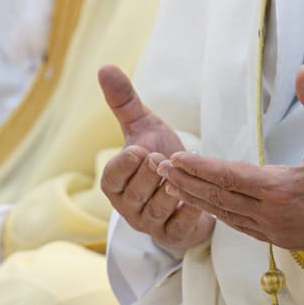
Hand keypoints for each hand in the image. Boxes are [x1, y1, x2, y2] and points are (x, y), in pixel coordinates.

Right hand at [97, 65, 213, 255]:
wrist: (189, 186)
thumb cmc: (160, 156)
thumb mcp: (144, 127)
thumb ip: (125, 101)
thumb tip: (105, 67)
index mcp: (115, 183)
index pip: (112, 177)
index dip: (125, 165)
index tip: (140, 150)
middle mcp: (128, 207)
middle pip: (135, 194)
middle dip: (150, 176)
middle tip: (163, 159)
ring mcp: (150, 224)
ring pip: (156, 210)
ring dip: (169, 193)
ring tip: (179, 177)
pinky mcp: (173, 237)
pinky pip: (178, 229)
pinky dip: (188, 214)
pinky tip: (198, 200)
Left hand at [157, 65, 303, 252]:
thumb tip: (303, 69)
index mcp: (282, 191)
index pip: (228, 177)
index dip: (197, 167)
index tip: (171, 157)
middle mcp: (274, 217)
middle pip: (218, 199)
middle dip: (184, 182)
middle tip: (154, 167)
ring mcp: (279, 233)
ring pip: (227, 216)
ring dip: (197, 199)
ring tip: (170, 183)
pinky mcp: (286, 241)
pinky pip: (243, 227)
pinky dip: (220, 214)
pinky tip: (209, 203)